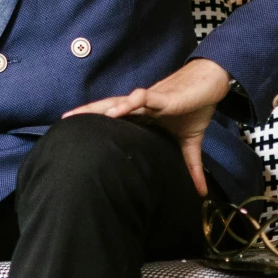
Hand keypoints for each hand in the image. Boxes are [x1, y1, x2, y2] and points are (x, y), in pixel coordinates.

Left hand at [64, 58, 234, 195]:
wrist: (213, 84)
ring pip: (119, 101)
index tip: (78, 134)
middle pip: (109, 108)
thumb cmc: (197, 107)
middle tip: (64, 121)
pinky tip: (116, 110)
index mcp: (145, 115)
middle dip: (88, 113)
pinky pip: (142, 98)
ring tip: (80, 116)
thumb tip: (201, 192)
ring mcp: (150, 100)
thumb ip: (191, 166)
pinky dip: (128, 103)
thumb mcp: (191, 142)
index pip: (115, 119)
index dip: (97, 124)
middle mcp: (142, 106)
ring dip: (101, 109)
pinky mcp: (162, 97)